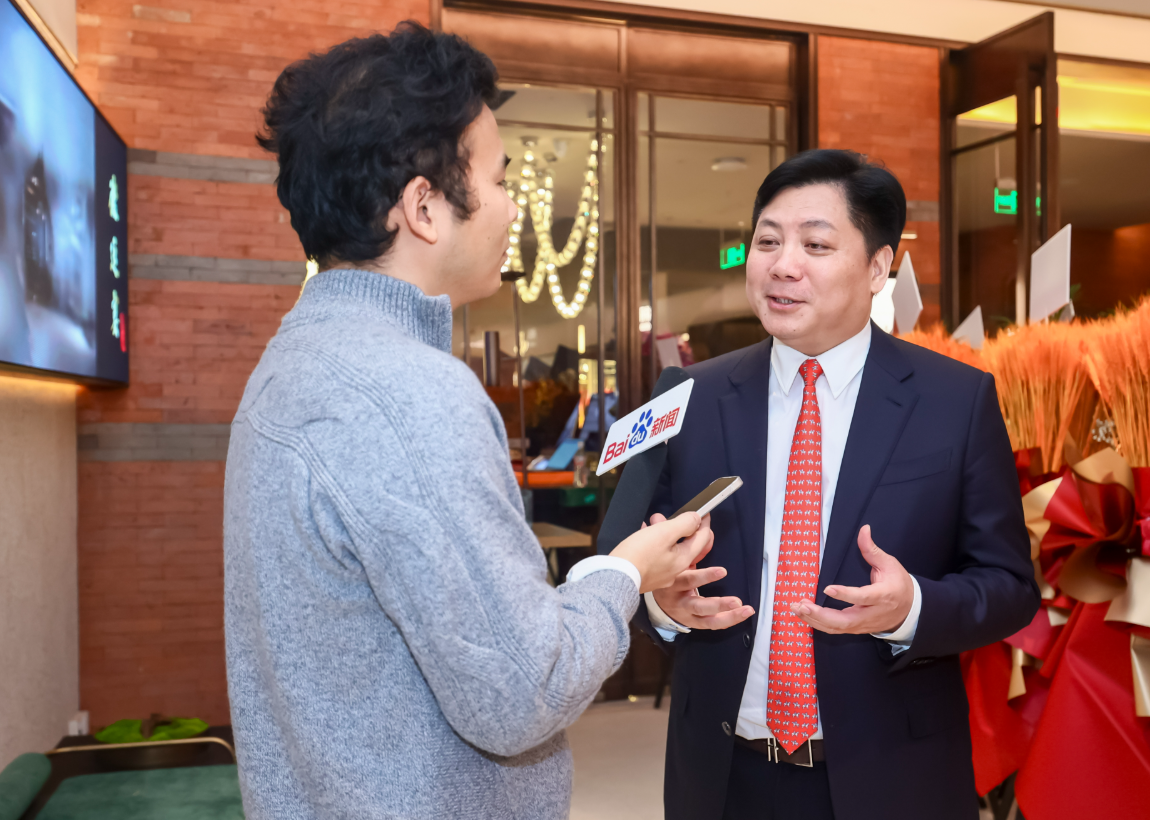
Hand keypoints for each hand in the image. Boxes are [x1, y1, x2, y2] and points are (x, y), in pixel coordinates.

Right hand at [610, 512, 713, 593]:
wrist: (615, 576)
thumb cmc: (639, 554)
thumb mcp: (664, 532)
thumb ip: (684, 524)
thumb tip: (696, 519)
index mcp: (683, 559)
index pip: (702, 538)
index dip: (704, 523)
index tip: (704, 512)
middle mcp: (675, 570)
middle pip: (686, 544)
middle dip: (683, 527)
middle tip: (677, 514)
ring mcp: (661, 575)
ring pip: (670, 549)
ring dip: (666, 533)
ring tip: (655, 521)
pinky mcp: (648, 575)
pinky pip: (657, 556)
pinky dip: (655, 543)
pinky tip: (644, 535)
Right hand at [649, 514, 754, 629]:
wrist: (637, 587)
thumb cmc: (657, 566)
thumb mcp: (664, 550)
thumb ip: (675, 536)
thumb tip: (676, 519)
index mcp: (671, 582)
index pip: (689, 577)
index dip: (706, 575)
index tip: (723, 572)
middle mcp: (678, 600)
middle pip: (698, 605)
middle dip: (718, 603)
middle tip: (736, 600)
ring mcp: (685, 612)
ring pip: (707, 618)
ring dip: (728, 615)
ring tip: (745, 608)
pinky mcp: (692, 621)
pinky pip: (711, 623)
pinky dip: (727, 620)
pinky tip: (743, 613)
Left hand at [791, 525, 913, 634]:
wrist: (910, 610)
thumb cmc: (899, 585)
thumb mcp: (890, 564)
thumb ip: (872, 549)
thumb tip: (863, 529)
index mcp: (882, 596)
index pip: (863, 597)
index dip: (846, 595)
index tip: (828, 588)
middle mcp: (872, 613)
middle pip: (845, 621)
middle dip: (821, 614)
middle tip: (802, 604)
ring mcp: (863, 624)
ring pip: (837, 628)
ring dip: (815, 620)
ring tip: (796, 608)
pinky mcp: (857, 629)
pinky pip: (836, 630)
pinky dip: (818, 624)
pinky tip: (804, 615)